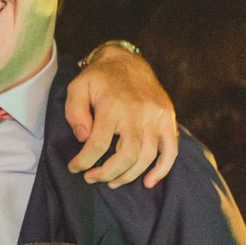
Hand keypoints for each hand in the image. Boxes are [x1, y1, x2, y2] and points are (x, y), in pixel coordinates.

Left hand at [65, 44, 178, 187]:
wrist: (127, 61)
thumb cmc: (99, 78)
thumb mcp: (77, 87)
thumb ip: (74, 112)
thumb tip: (83, 138)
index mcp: (112, 105)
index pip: (97, 144)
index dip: (84, 162)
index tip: (75, 168)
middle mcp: (138, 113)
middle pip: (125, 156)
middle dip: (106, 173)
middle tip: (92, 178)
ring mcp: (156, 117)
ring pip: (146, 157)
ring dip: (128, 175)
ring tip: (112, 181)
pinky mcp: (168, 120)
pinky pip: (171, 151)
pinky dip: (162, 170)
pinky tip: (148, 182)